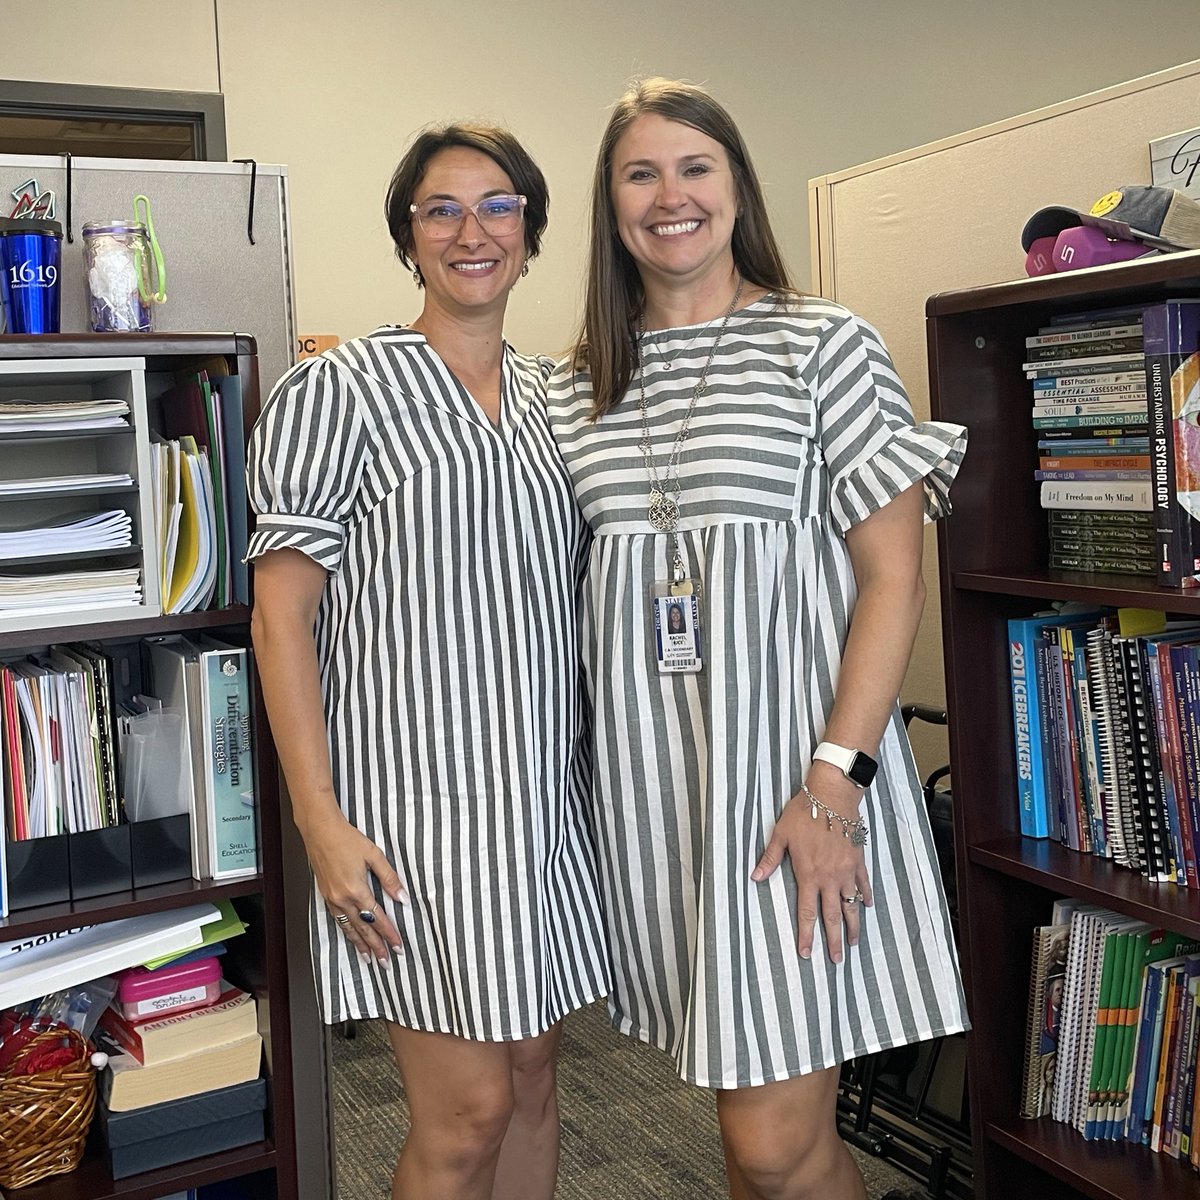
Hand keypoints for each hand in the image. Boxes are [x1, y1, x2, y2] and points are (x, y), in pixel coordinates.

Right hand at [301, 810, 407, 961]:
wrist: (320, 830)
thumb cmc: (346, 839)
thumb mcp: (374, 855)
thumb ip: (390, 878)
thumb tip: (402, 897)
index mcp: (356, 889)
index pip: (377, 918)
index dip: (389, 934)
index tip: (398, 946)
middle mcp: (342, 898)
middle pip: (363, 929)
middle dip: (376, 947)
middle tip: (386, 962)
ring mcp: (332, 898)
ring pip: (348, 928)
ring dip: (360, 944)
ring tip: (369, 958)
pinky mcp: (325, 895)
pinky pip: (338, 920)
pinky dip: (347, 932)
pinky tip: (352, 937)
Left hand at [751, 766, 872, 962]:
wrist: (833, 796)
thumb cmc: (804, 812)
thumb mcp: (781, 834)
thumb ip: (769, 858)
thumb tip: (754, 877)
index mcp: (809, 874)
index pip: (807, 912)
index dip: (806, 935)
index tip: (806, 954)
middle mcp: (830, 878)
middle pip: (833, 916)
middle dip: (834, 940)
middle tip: (836, 961)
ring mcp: (847, 871)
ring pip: (851, 905)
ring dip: (852, 926)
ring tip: (852, 943)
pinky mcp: (858, 861)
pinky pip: (864, 884)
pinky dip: (865, 897)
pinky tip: (867, 907)